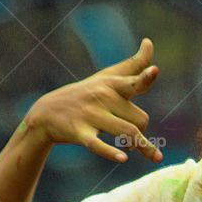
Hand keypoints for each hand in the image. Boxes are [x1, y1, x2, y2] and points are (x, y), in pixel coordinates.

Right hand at [23, 38, 162, 162]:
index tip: (154, 71)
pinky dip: (110, 152)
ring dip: (141, 146)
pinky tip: (123, 159)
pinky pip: (98, 144)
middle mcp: (103, 97)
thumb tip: (149, 42)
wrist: (47, 112)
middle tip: (133, 138)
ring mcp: (90, 115)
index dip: (144, 77)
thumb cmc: (87, 94)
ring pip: (128, 132)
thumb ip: (134, 64)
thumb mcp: (108, 77)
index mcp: (112, 85)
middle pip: (140, 119)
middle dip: (142, 132)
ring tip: (149, 155)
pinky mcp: (79, 132)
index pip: (133, 81)